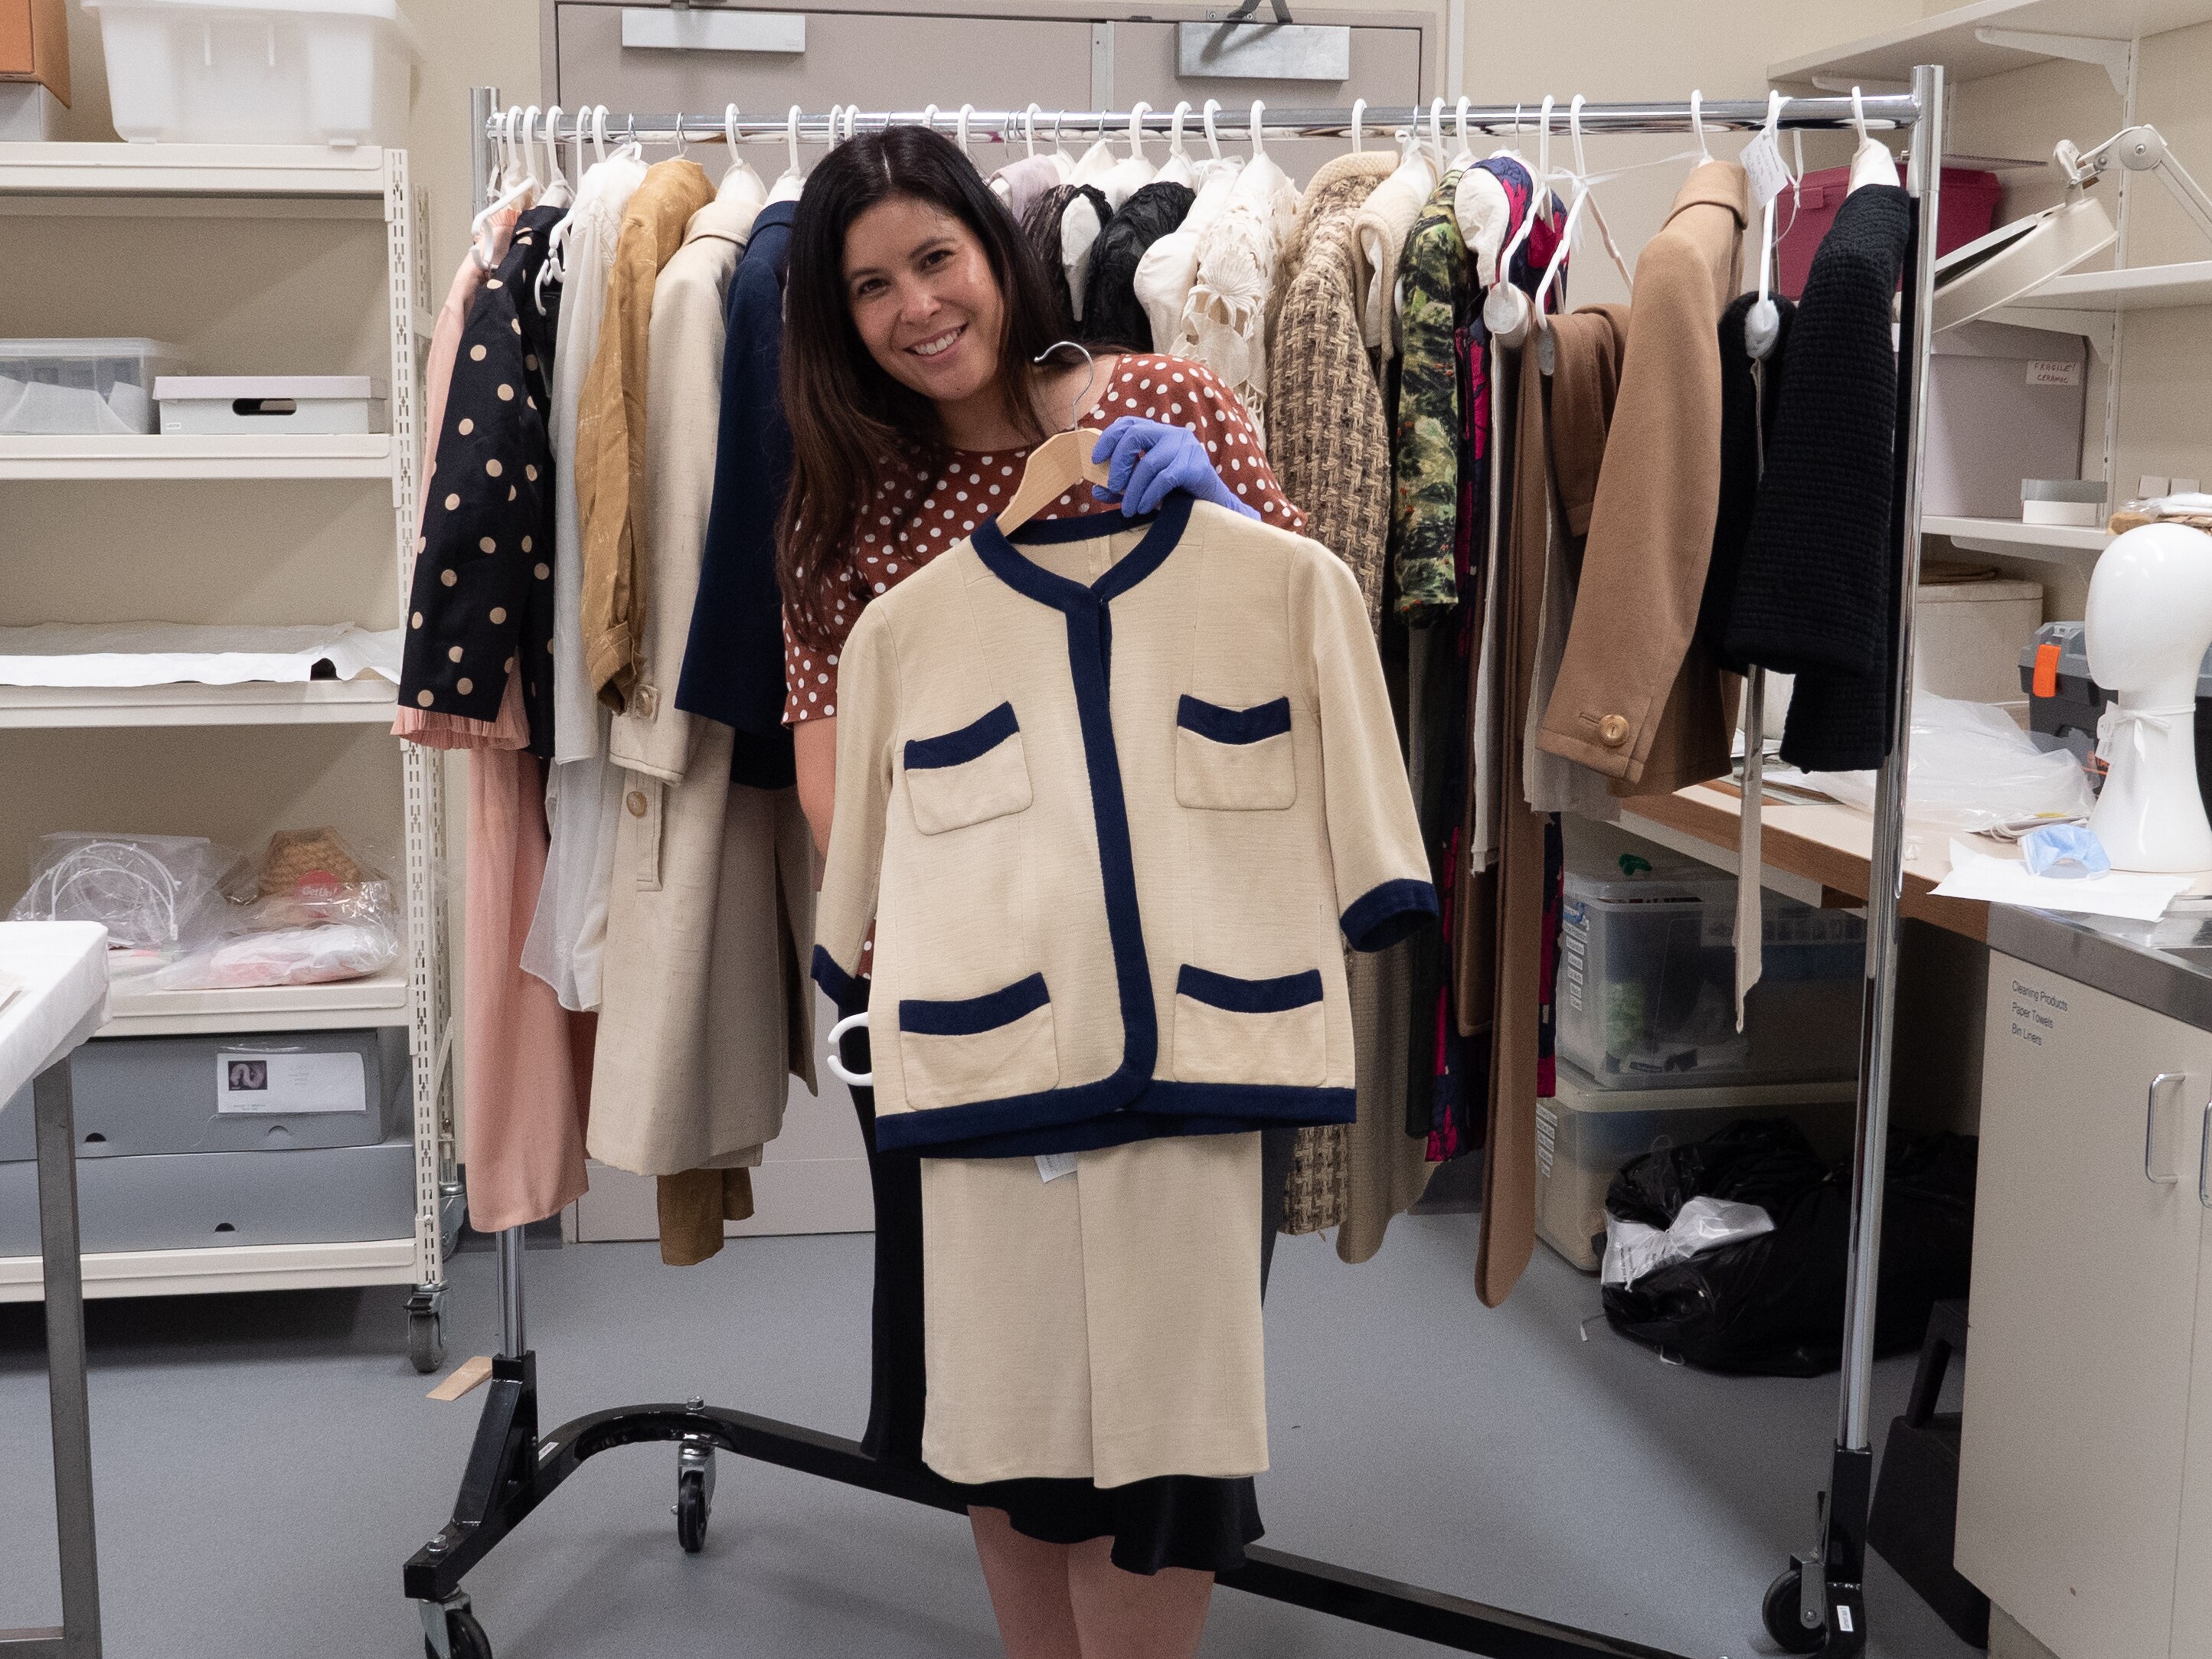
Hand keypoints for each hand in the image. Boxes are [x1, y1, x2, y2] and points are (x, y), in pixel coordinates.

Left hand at [1089, 417, 1259, 520]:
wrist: (1214, 509)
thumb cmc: (1178, 495)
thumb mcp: (1144, 489)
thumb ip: (1122, 488)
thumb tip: (1097, 491)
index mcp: (1159, 434)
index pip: (1128, 423)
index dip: (1109, 437)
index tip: (1095, 459)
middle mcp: (1173, 434)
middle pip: (1135, 434)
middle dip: (1118, 461)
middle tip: (1113, 486)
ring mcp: (1187, 448)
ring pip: (1149, 463)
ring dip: (1133, 489)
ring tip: (1128, 508)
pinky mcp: (1196, 466)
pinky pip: (1165, 478)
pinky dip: (1149, 495)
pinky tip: (1143, 508)